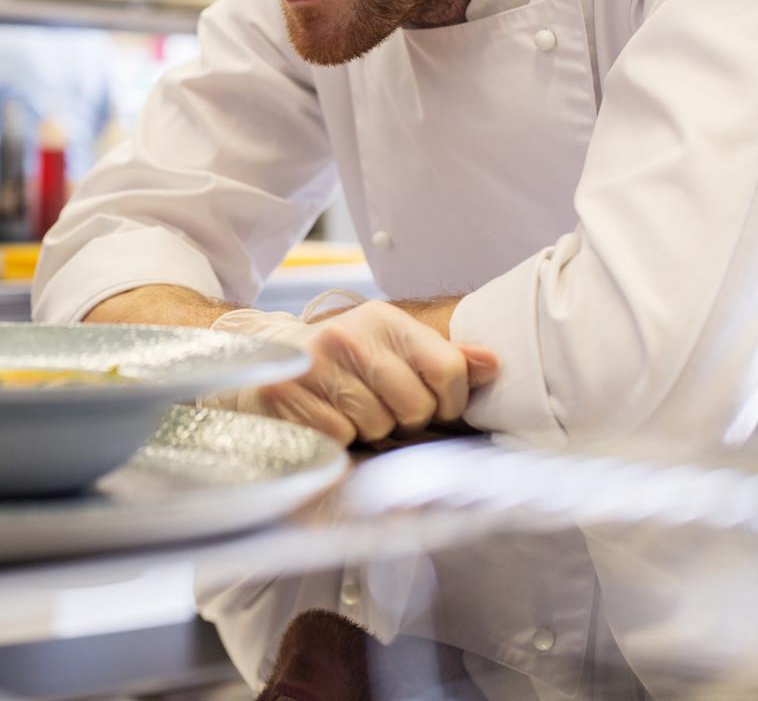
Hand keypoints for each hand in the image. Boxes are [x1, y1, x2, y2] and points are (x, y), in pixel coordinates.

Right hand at [211, 300, 498, 443]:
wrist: (263, 357)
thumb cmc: (340, 360)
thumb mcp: (389, 346)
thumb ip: (443, 358)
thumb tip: (494, 364)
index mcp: (384, 319)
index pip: (449, 369)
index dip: (451, 402)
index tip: (436, 408)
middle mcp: (350, 336)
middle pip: (415, 407)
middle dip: (404, 420)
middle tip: (381, 407)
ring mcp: (316, 365)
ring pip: (377, 426)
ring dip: (367, 430)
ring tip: (347, 409)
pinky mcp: (289, 394)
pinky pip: (341, 437)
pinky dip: (337, 438)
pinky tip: (323, 417)